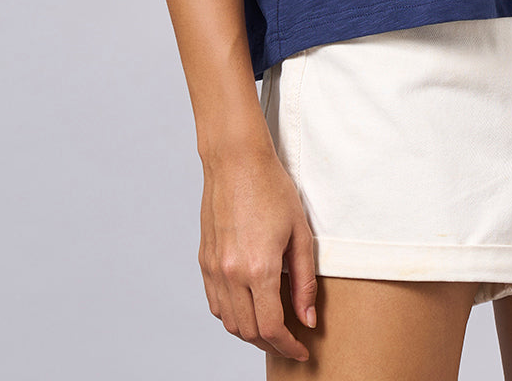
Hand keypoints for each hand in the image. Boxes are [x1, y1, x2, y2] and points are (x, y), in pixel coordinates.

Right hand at [198, 140, 317, 363]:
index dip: (288, 346)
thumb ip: (305, 281)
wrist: (236, 161)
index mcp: (258, 268)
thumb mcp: (300, 233)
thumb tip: (307, 318)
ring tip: (271, 327)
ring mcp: (214, 269)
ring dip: (250, 332)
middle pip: (248, 331)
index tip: (301, 350)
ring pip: (228, 322)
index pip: (271, 328)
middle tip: (290, 341)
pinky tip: (248, 307)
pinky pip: (215, 303)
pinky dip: (231, 315)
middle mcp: (231, 274)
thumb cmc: (271, 189)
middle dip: (271, 343)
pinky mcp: (204, 261)